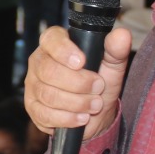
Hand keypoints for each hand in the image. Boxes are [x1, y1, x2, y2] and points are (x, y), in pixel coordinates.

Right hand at [25, 25, 133, 141]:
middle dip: (79, 83)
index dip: (64, 50)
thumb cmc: (99, 83)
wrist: (95, 114)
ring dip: (77, 103)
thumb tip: (121, 35)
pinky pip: (45, 114)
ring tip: (95, 105)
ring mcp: (33, 86)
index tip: (82, 62)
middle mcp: (39, 62)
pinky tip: (82, 118)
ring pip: (48, 95)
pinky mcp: (33, 108)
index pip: (51, 39)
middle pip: (49, 71)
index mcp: (55, 44)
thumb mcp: (112, 66)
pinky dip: (68, 118)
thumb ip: (116, 50)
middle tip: (99, 87)